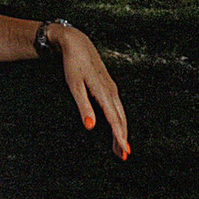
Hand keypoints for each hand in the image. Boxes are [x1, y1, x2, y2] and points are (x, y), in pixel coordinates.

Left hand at [48, 21, 129, 159]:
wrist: (76, 43)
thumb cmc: (73, 64)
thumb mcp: (74, 85)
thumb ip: (83, 106)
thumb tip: (90, 127)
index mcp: (103, 91)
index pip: (114, 119)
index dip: (120, 136)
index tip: (124, 151)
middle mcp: (111, 90)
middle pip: (120, 118)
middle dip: (122, 137)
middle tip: (123, 156)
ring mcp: (112, 88)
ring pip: (120, 113)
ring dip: (121, 130)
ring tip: (120, 147)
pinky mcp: (109, 86)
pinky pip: (117, 107)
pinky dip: (119, 119)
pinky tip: (116, 126)